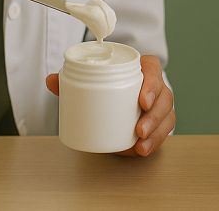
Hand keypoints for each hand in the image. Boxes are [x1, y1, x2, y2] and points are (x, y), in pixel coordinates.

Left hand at [46, 54, 174, 156]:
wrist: (114, 102)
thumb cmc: (107, 88)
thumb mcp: (90, 83)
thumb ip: (70, 82)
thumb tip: (50, 80)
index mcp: (141, 69)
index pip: (153, 69)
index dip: (152, 83)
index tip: (142, 100)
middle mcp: (154, 86)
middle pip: (164, 96)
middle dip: (154, 115)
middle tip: (139, 128)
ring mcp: (159, 105)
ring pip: (167, 116)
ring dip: (156, 132)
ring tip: (140, 144)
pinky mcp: (158, 123)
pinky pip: (164, 132)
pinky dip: (155, 142)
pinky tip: (143, 150)